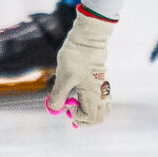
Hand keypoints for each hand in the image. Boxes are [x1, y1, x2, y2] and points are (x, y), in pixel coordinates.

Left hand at [48, 9, 113, 126]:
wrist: (88, 37)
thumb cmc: (76, 56)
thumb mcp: (63, 77)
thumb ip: (58, 95)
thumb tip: (53, 109)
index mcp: (94, 95)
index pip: (91, 118)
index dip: (77, 117)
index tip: (67, 106)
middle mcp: (102, 94)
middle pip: (98, 117)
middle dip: (83, 119)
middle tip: (69, 111)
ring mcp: (103, 87)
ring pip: (101, 109)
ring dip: (88, 111)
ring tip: (73, 103)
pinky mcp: (101, 80)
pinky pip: (100, 99)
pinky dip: (90, 102)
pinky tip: (78, 92)